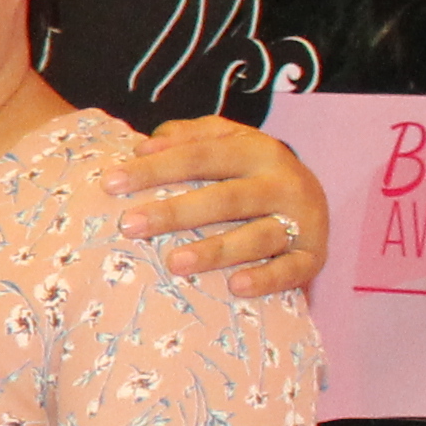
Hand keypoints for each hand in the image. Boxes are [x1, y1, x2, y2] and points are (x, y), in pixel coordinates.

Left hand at [117, 114, 324, 298]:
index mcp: (257, 150)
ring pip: (259, 236)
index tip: (111, 183)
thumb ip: (187, 138)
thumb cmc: (247, 170)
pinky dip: (267, 279)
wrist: (312, 197)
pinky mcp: (314, 256)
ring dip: (216, 250)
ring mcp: (302, 221)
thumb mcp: (224, 141)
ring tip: (173, 262)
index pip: (200, 156)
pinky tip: (234, 287)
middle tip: (130, 225)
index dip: (156, 168)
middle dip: (176, 212)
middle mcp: (284, 183)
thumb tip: (143, 147)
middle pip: (226, 198)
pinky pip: (292, 270)